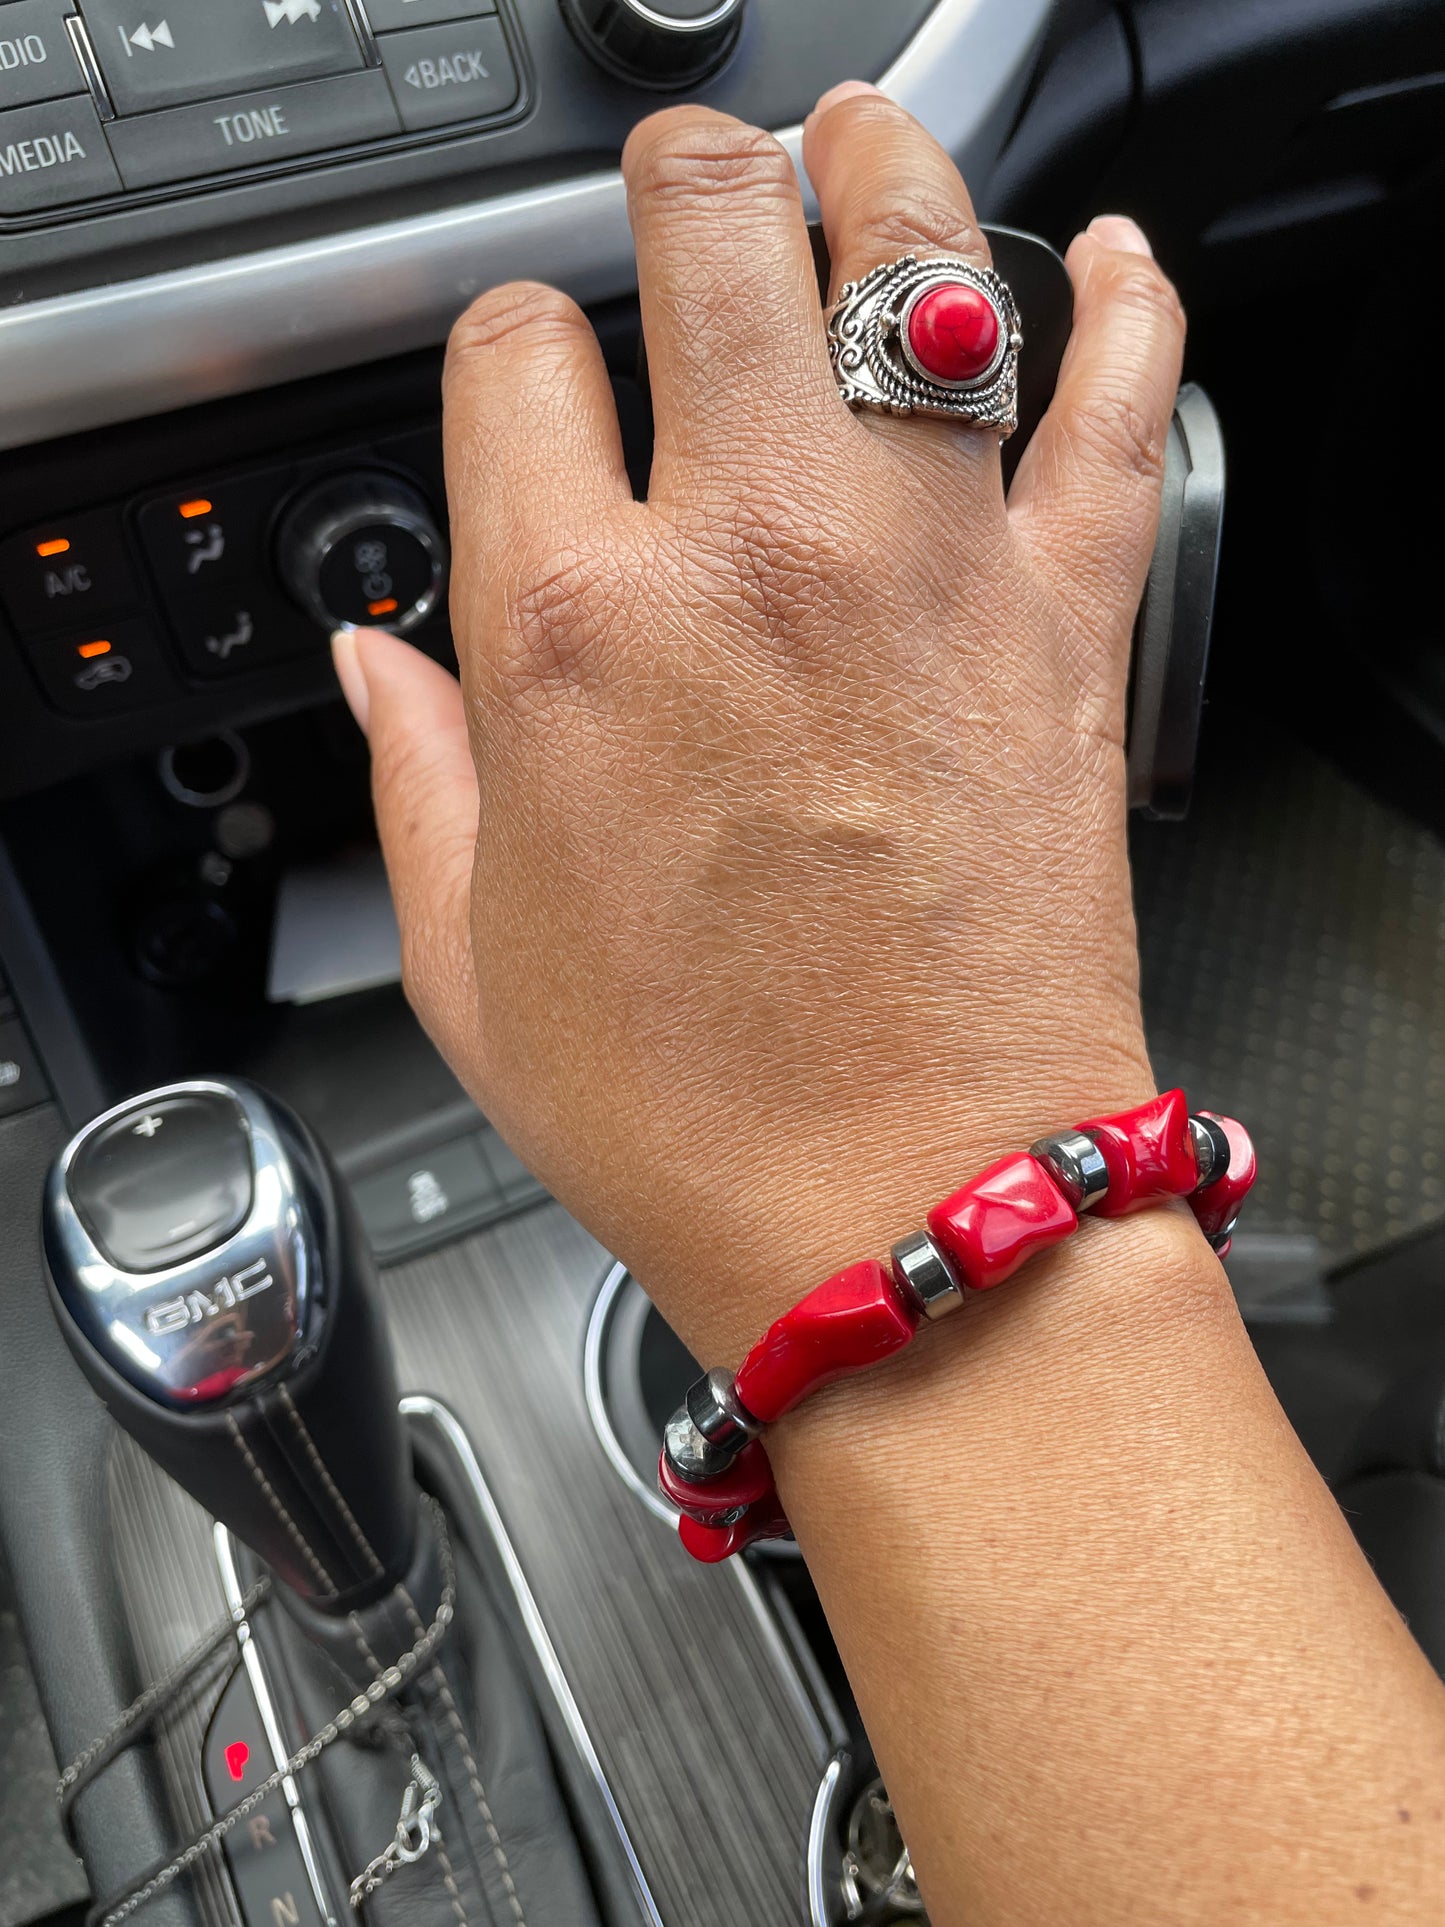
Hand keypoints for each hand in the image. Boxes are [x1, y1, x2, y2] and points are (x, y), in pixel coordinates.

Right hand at [334, 83, 1186, 1362]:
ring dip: (880, 166)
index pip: (510, 357)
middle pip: (713, 227)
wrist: (909, 1210)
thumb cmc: (698, 1113)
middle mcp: (751, 559)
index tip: (527, 385)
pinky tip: (1105, 258)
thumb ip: (417, 775)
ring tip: (859, 145)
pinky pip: (1115, 405)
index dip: (506, 347)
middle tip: (688, 180)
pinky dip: (1122, 306)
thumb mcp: (474, 958)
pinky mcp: (1066, 625)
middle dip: (686, 173)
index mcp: (570, 630)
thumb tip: (380, 666)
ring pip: (916, 257)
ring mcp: (925, 574)